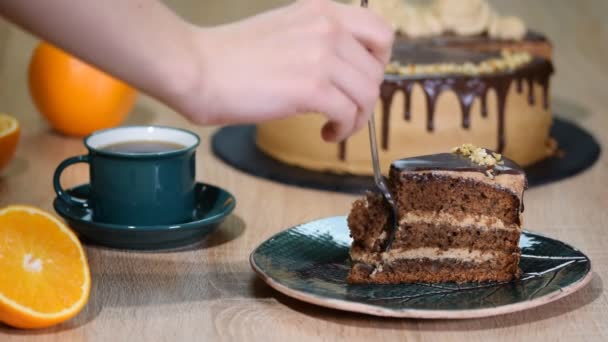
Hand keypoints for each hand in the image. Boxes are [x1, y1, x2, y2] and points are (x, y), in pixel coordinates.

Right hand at [180, 0, 393, 141]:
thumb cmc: (231, 56)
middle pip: (376, 71)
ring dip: (357, 119)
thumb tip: (343, 71)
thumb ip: (318, 40)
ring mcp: (322, 55)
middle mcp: (328, 27)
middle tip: (345, 112)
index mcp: (322, 10)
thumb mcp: (285, 29)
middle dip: (365, 99)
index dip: (379, 62)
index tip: (361, 80)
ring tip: (335, 127)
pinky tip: (325, 133)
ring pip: (367, 94)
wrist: (198, 68)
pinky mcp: (312, 87)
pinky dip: (343, 130)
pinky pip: (349, 114)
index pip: (381, 32)